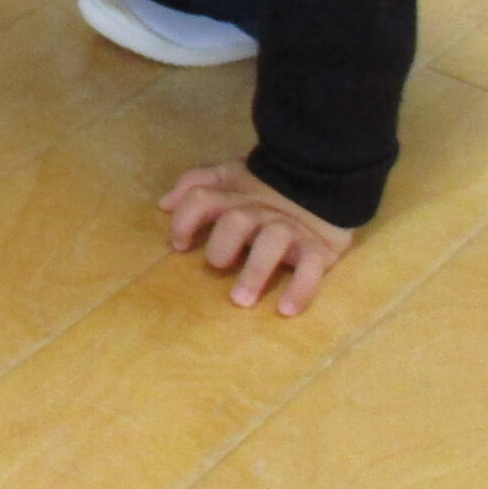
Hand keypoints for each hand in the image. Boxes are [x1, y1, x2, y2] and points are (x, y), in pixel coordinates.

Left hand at [160, 159, 355, 315]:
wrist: (323, 184)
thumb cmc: (264, 191)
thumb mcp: (229, 178)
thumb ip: (196, 185)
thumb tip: (164, 204)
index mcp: (235, 194)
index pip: (202, 198)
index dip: (185, 220)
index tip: (179, 245)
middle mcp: (261, 211)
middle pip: (236, 221)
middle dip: (222, 244)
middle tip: (216, 265)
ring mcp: (290, 229)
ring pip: (272, 242)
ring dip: (255, 272)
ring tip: (241, 300)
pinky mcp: (318, 249)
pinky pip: (311, 269)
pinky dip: (300, 289)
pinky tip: (286, 310)